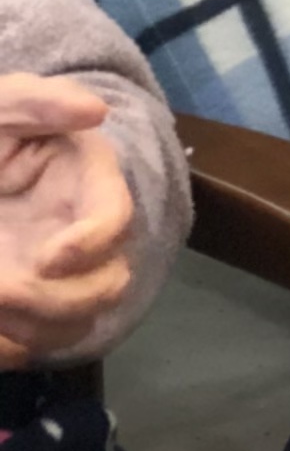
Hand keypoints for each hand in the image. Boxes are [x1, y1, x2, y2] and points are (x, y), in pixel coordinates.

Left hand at [0, 77, 140, 368]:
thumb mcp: (1, 106)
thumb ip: (40, 102)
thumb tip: (95, 113)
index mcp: (85, 184)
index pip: (117, 219)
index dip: (92, 243)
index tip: (47, 259)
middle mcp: (77, 236)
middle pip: (107, 286)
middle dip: (55, 301)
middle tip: (0, 292)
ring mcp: (50, 278)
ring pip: (72, 326)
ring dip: (29, 329)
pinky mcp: (21, 309)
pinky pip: (28, 348)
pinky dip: (6, 349)